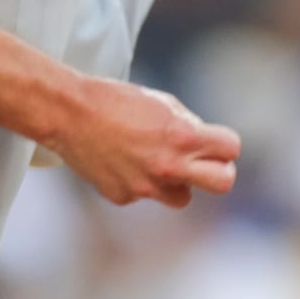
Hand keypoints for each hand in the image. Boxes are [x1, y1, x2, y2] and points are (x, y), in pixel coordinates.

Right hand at [42, 75, 240, 208]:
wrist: (68, 113)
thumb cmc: (114, 100)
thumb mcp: (160, 102)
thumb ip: (187, 125)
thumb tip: (202, 142)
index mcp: (183, 136)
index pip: (231, 148)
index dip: (223, 143)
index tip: (213, 142)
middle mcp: (169, 166)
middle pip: (223, 182)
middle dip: (219, 172)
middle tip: (203, 164)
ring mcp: (146, 187)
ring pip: (182, 197)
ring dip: (175, 182)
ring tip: (151, 161)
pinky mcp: (124, 197)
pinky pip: (144, 195)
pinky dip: (137, 181)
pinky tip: (119, 161)